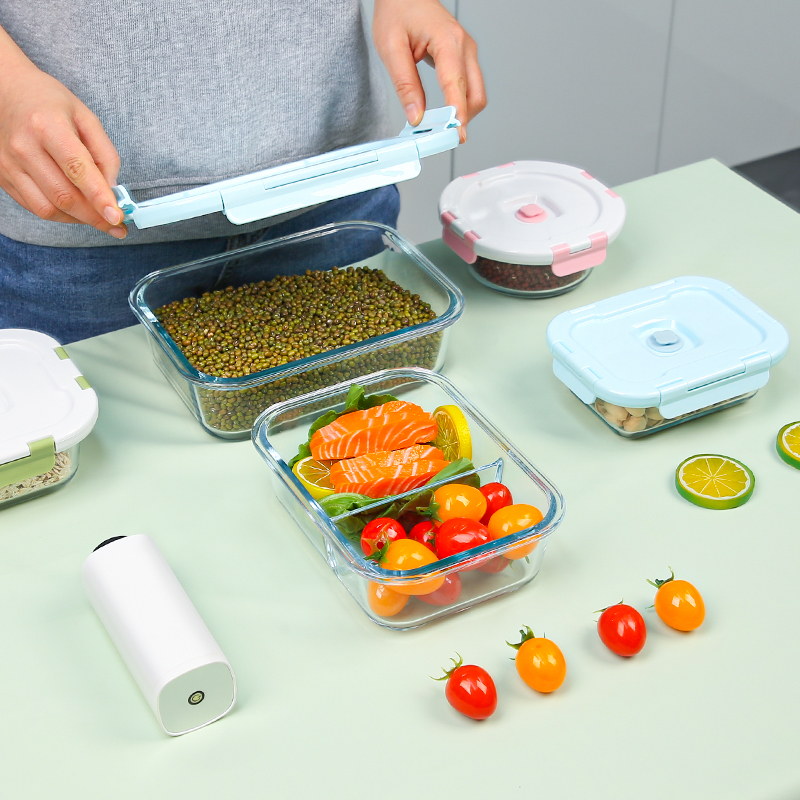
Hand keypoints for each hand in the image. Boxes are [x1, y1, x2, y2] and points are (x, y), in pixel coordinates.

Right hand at [0, 44, 126, 237]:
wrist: (4, 92)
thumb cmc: (48, 103)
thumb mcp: (85, 117)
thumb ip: (104, 154)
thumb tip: (113, 190)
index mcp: (47, 125)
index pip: (77, 169)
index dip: (99, 197)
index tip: (117, 216)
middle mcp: (23, 147)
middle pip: (64, 196)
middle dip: (95, 216)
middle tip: (116, 224)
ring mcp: (9, 164)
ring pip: (48, 209)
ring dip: (79, 219)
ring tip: (97, 216)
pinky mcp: (3, 177)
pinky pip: (35, 207)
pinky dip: (61, 214)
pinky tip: (75, 209)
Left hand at [373, 0, 485, 142]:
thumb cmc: (397, 10)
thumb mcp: (390, 48)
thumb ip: (405, 84)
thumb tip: (416, 116)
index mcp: (448, 41)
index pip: (457, 85)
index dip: (457, 115)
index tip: (455, 136)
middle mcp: (464, 46)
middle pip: (476, 96)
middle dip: (462, 119)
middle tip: (442, 137)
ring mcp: (467, 51)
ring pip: (476, 94)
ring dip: (462, 113)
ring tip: (439, 126)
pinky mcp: (463, 57)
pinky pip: (469, 87)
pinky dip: (459, 103)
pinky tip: (443, 112)